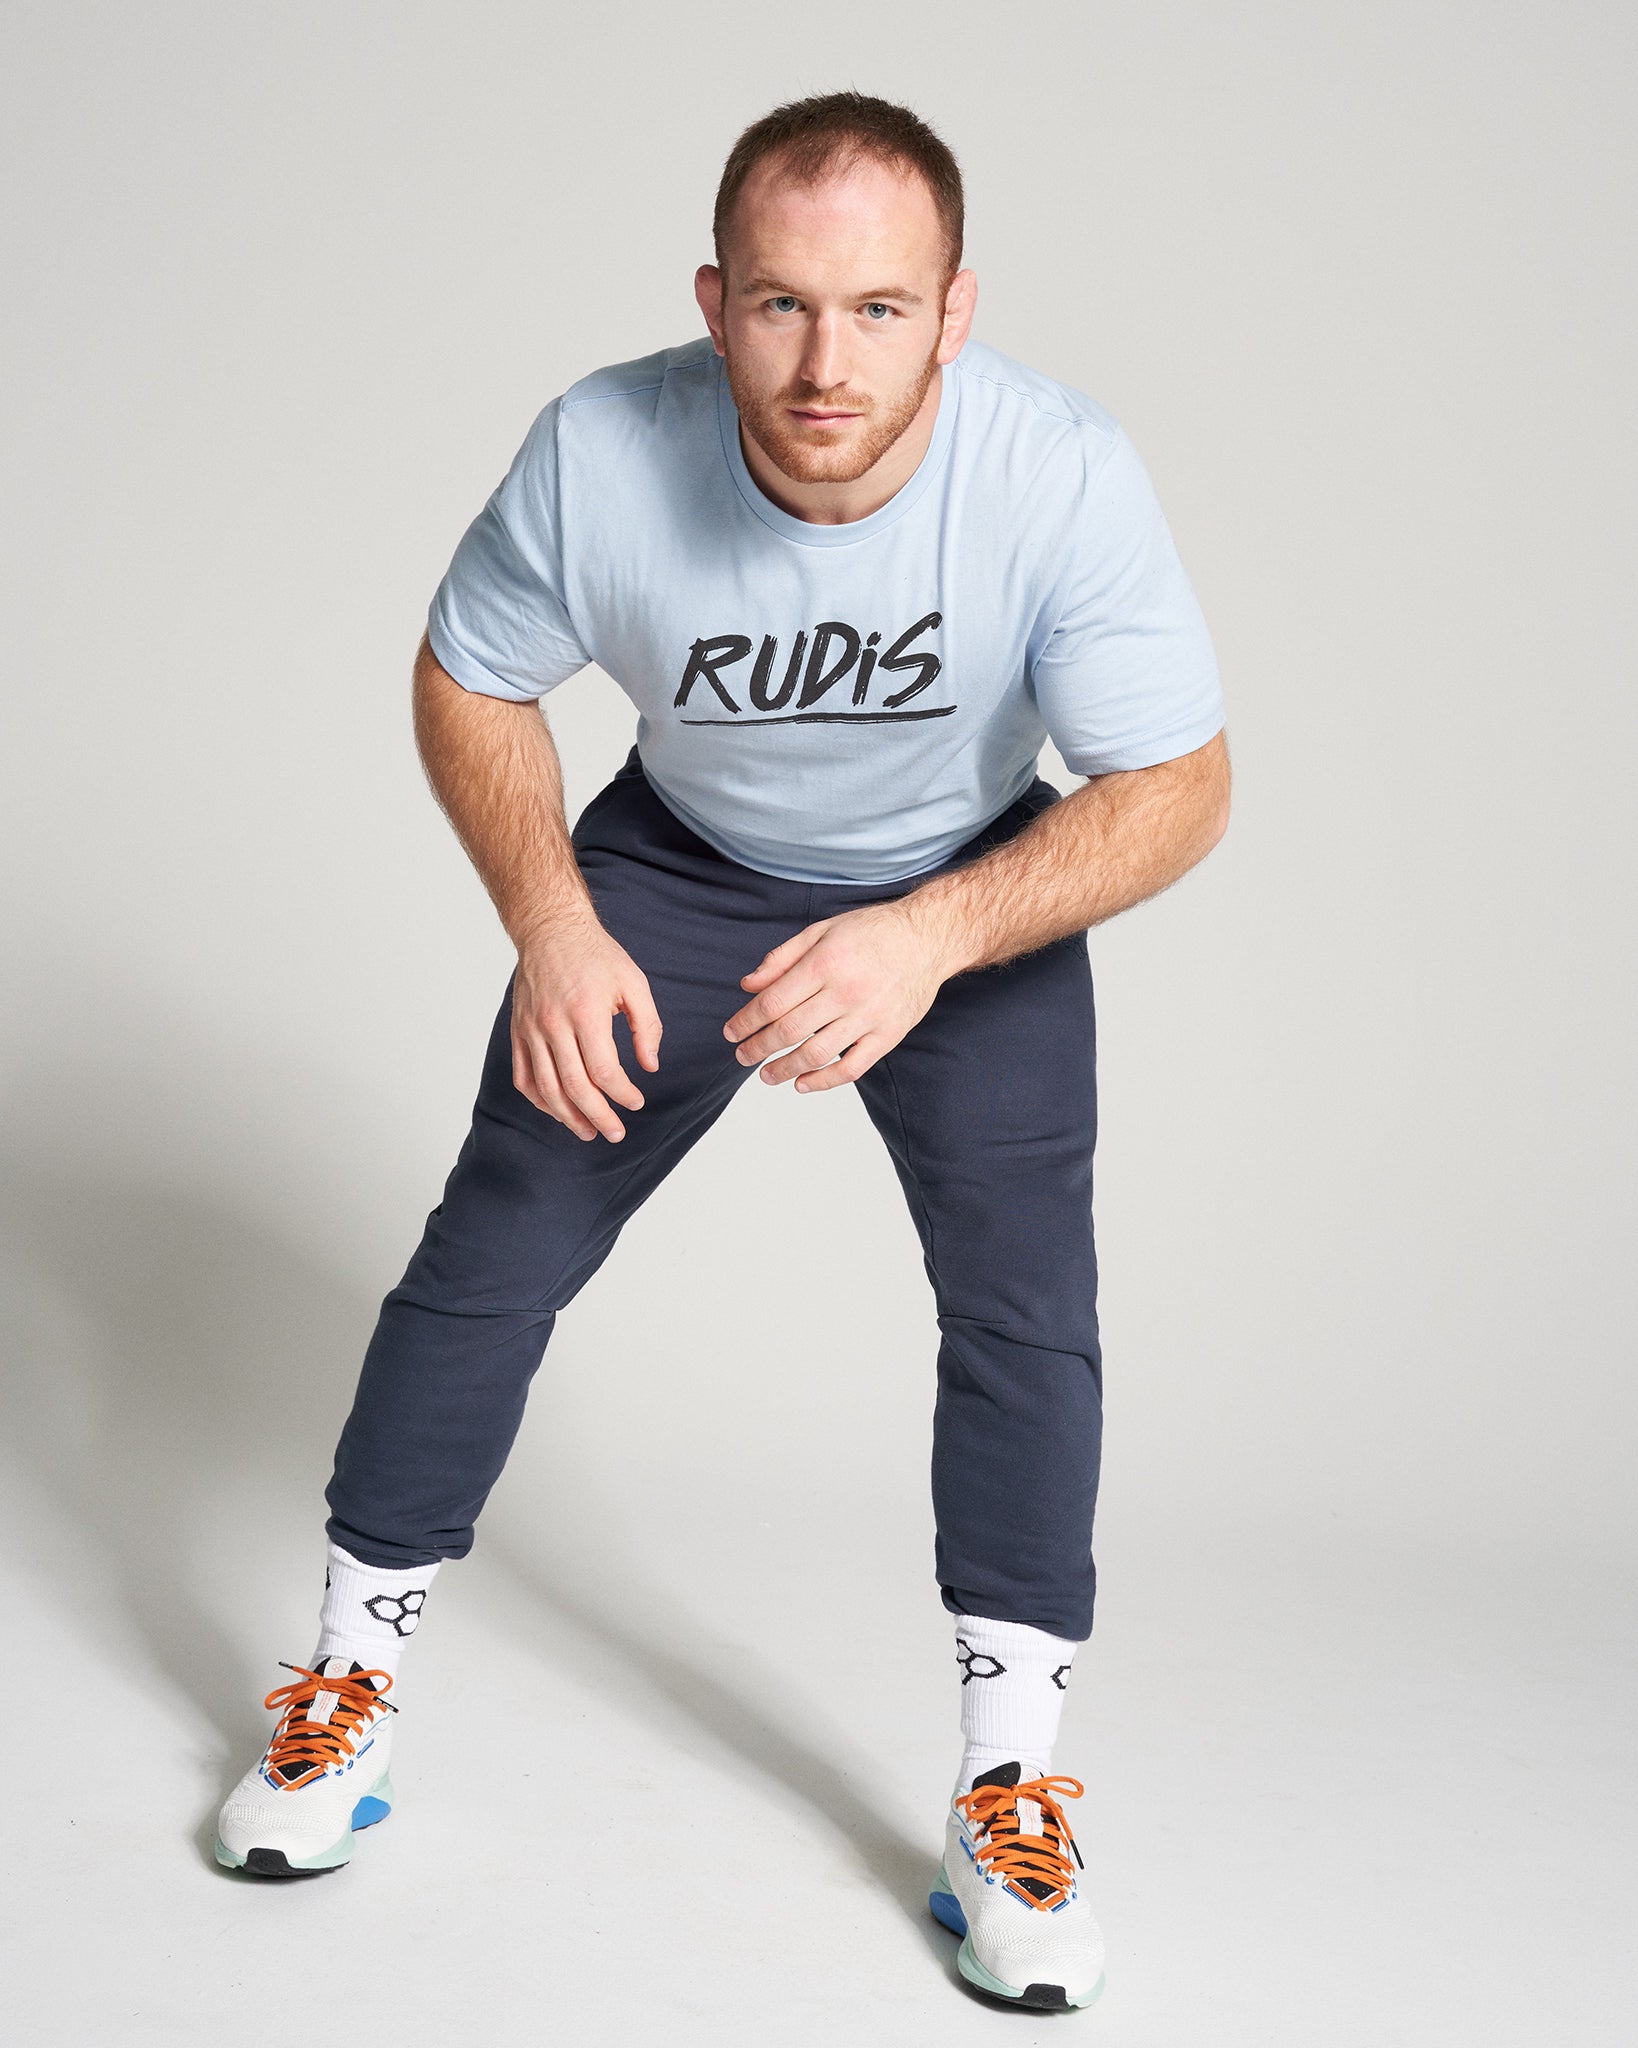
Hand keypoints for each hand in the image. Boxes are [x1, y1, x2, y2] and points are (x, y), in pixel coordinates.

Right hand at [511, 915, 661, 1140]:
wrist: (550, 930)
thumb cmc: (596, 955)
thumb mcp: (634, 983)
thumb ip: (647, 1026)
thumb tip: (650, 1066)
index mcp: (586, 1012)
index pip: (603, 1070)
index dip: (622, 1094)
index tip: (636, 1102)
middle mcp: (553, 1024)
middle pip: (575, 1087)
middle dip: (598, 1117)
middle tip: (615, 1134)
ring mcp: (531, 1030)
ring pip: (546, 1088)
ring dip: (568, 1117)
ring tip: (588, 1132)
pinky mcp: (518, 1032)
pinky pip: (524, 1077)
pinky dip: (540, 1100)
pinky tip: (558, 1111)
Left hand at [724, 902, 951, 1092]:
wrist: (928, 939)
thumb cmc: (871, 932)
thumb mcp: (821, 931)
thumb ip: (782, 958)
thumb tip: (748, 985)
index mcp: (825, 963)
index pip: (773, 1002)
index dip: (746, 1021)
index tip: (731, 1032)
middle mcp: (846, 992)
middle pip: (789, 1031)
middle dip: (757, 1048)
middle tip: (741, 1056)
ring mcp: (869, 1017)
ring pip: (816, 1054)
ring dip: (784, 1069)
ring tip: (766, 1075)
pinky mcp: (888, 1035)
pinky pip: (852, 1068)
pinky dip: (823, 1081)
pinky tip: (802, 1083)